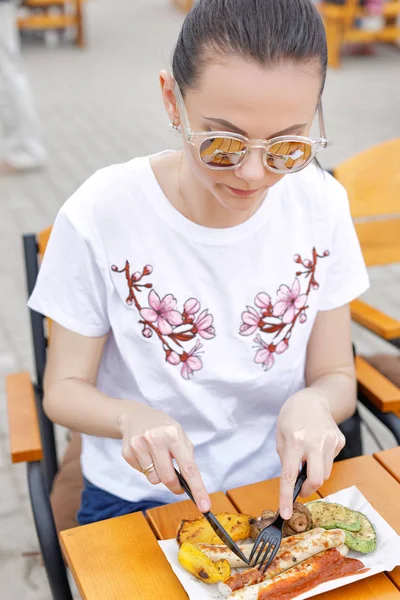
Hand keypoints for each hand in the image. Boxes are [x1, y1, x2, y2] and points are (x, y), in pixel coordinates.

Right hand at [118, 401, 210, 511]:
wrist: (135, 416)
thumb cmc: (163, 429)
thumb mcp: (179, 435)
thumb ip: (186, 456)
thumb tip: (190, 484)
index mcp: (174, 435)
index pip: (189, 467)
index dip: (197, 488)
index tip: (205, 506)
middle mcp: (155, 439)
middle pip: (168, 478)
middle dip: (175, 486)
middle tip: (178, 485)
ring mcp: (139, 445)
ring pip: (154, 479)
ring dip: (158, 475)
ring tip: (156, 458)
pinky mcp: (127, 452)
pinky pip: (142, 474)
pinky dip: (147, 469)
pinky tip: (145, 454)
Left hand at [276, 390, 344, 519]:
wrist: (313, 398)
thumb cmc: (291, 416)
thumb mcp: (280, 434)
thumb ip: (285, 458)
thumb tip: (293, 480)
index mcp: (295, 440)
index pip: (289, 475)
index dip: (286, 497)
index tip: (284, 513)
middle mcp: (315, 441)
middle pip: (316, 480)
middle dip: (307, 489)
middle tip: (300, 488)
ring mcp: (330, 441)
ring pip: (324, 473)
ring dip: (314, 473)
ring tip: (307, 457)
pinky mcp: (339, 441)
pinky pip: (330, 461)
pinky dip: (322, 460)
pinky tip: (317, 445)